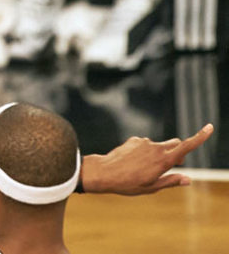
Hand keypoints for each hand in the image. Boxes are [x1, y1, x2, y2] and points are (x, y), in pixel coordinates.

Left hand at [81, 124, 213, 194]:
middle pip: (175, 144)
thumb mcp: (152, 187)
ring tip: (145, 168)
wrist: (104, 172)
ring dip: (160, 153)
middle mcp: (155, 148)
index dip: (200, 137)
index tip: (210, 127)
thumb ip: (171, 181)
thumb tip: (188, 179)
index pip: (186, 147)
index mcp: (163, 161)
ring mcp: (144, 142)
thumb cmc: (129, 184)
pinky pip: (146, 145)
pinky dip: (146, 152)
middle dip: (178, 152)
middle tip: (171, 165)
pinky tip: (134, 162)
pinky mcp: (134, 139)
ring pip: (161, 145)